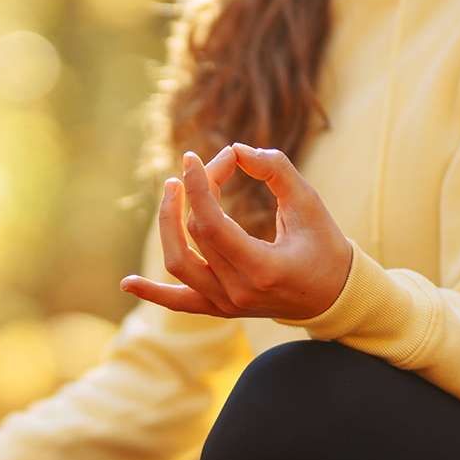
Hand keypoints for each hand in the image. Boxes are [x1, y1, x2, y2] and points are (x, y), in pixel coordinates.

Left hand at [120, 143, 354, 321]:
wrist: (333, 297)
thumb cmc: (325, 247)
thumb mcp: (310, 205)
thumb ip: (277, 171)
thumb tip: (238, 150)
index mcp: (262, 268)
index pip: (211, 224)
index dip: (199, 186)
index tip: (194, 157)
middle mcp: (238, 292)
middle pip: (197, 234)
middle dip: (196, 191)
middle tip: (200, 165)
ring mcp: (226, 304)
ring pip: (178, 265)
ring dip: (167, 227)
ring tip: (171, 190)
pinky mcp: (220, 308)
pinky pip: (179, 303)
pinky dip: (152, 293)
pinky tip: (127, 283)